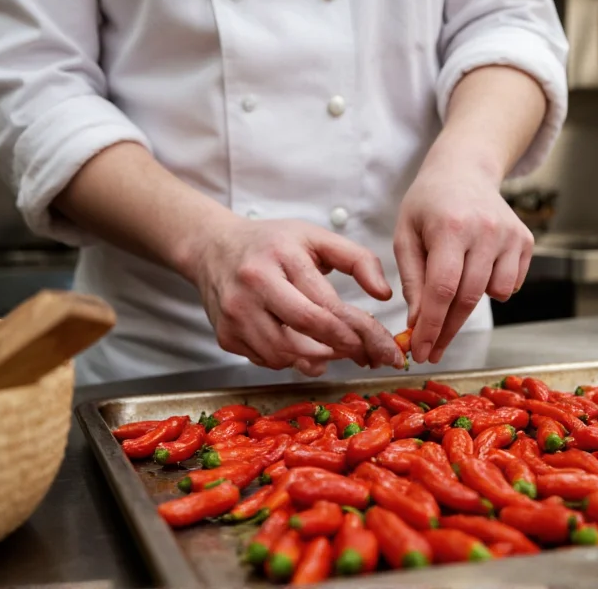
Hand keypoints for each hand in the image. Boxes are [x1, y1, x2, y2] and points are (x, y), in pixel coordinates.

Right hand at [191, 216, 404, 375]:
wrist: (213, 248)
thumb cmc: (271, 243)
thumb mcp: (316, 238)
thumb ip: (358, 259)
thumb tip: (384, 294)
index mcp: (281, 257)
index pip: (327, 306)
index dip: (360, 333)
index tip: (384, 349)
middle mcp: (254, 285)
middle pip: (306, 333)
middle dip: (343, 350)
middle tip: (367, 356)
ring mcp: (235, 314)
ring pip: (285, 354)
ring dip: (318, 359)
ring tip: (336, 350)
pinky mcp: (225, 336)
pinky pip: (266, 361)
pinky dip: (291, 360)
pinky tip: (303, 347)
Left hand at [395, 166, 533, 364]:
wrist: (464, 170)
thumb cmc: (428, 204)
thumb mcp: (405, 235)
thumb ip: (412, 279)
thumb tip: (418, 323)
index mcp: (450, 227)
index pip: (442, 288)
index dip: (432, 325)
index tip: (421, 350)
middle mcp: (486, 230)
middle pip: (468, 298)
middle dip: (448, 331)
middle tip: (431, 351)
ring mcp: (511, 236)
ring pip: (495, 294)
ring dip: (470, 304)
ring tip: (452, 289)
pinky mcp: (526, 241)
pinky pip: (511, 285)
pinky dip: (492, 288)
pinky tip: (476, 269)